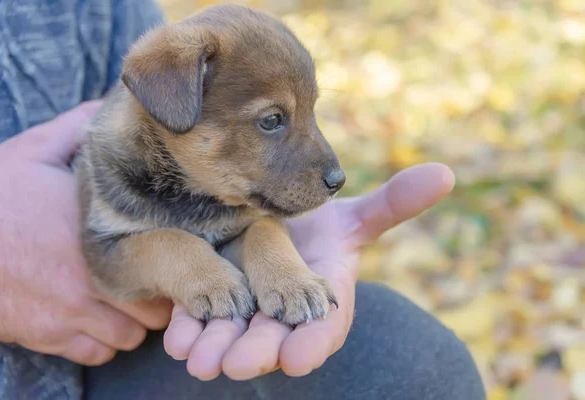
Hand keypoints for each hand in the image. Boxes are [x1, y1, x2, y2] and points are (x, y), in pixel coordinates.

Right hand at [0, 103, 171, 365]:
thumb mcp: (35, 151)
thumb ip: (78, 129)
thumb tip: (107, 106)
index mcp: (104, 234)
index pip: (171, 263)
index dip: (180, 263)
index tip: (176, 255)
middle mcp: (97, 278)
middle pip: (158, 308)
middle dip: (161, 297)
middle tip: (154, 281)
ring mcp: (73, 312)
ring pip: (132, 337)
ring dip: (134, 322)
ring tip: (126, 303)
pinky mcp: (48, 336)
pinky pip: (97, 354)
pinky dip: (103, 343)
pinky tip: (96, 320)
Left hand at [164, 162, 454, 379]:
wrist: (271, 226)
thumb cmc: (318, 227)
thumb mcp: (352, 216)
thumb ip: (394, 204)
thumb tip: (446, 174)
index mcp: (322, 297)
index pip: (324, 326)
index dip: (314, 341)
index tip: (299, 356)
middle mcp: (285, 314)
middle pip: (275, 338)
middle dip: (258, 351)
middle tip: (236, 364)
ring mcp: (247, 313)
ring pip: (233, 336)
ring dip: (216, 348)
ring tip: (196, 359)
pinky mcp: (214, 303)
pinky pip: (200, 320)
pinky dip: (187, 328)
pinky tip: (174, 334)